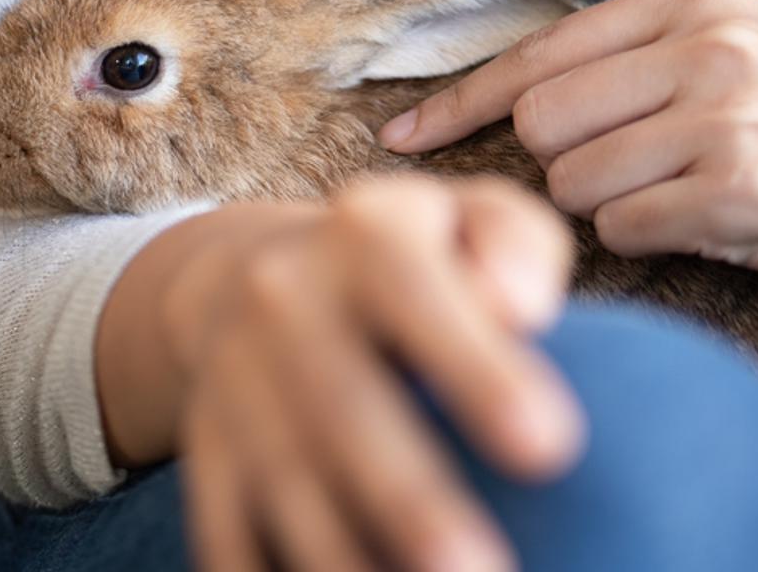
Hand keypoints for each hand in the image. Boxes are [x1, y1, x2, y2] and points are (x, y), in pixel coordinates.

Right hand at [106, 175, 581, 571]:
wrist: (251, 276)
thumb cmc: (417, 261)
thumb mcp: (471, 219)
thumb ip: (516, 242)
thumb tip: (522, 308)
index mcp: (366, 232)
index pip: (415, 292)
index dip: (477, 368)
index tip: (551, 446)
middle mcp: (282, 297)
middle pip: (343, 408)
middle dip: (409, 499)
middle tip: (483, 570)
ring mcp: (235, 380)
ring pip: (285, 485)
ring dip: (345, 561)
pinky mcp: (206, 453)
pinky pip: (229, 534)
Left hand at [378, 0, 757, 317]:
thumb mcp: (733, 30)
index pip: (538, 51)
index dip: (459, 102)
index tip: (402, 135)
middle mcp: (715, 39)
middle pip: (540, 120)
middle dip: (568, 161)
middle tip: (642, 167)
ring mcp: (732, 112)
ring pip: (571, 181)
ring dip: (610, 206)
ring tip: (682, 192)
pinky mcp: (743, 189)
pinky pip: (620, 230)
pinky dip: (648, 240)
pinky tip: (709, 225)